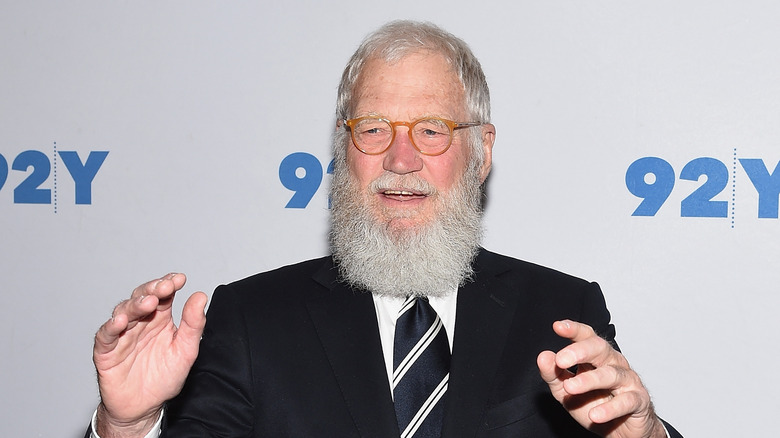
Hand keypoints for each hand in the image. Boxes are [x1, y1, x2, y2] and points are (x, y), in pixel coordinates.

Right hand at [93, 273, 207, 436]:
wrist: (144, 407)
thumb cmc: (164, 377)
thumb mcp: (185, 350)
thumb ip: (193, 324)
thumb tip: (200, 296)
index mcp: (160, 319)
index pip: (163, 295)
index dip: (169, 284)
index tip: (179, 279)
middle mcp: (140, 322)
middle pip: (142, 298)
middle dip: (152, 290)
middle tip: (164, 288)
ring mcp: (122, 335)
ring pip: (124, 312)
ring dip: (135, 305)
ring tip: (147, 303)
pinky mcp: (106, 351)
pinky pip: (105, 335)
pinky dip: (111, 327)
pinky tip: (120, 321)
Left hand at [537, 320, 665, 437]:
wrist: (621, 430)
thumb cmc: (594, 404)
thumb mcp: (566, 390)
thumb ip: (554, 374)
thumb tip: (543, 357)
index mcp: (596, 356)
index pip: (586, 336)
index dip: (574, 330)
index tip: (557, 326)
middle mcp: (613, 362)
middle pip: (600, 348)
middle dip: (580, 351)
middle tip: (561, 360)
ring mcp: (628, 380)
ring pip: (611, 374)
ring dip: (589, 380)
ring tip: (570, 387)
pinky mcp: (639, 400)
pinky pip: (626, 401)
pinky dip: (610, 408)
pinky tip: (595, 414)